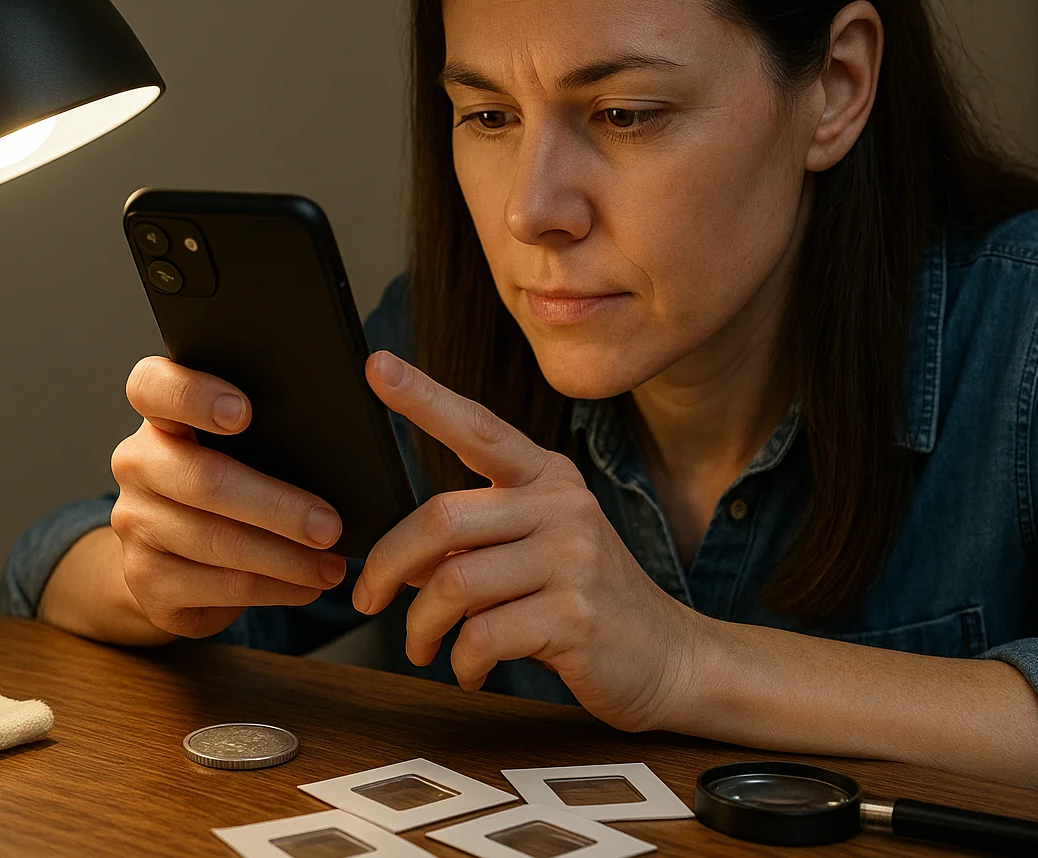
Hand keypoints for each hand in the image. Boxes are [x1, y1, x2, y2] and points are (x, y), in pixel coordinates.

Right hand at [108, 356, 348, 637]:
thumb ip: (268, 427)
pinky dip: (275, 588)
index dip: (194, 396)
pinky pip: (219, 586)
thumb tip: (345, 432)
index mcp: (161, 416)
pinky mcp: (146, 580)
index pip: (154, 386)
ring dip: (285, 558)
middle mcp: (137, 463)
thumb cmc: (231, 481)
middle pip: (203, 479)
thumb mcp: (242, 447)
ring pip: (217, 541)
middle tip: (330, 526)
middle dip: (276, 506)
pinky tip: (308, 584)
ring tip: (333, 565)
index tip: (245, 414)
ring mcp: (135, 524)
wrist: (175, 558)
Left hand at [354, 351, 698, 731]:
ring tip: (423, 647)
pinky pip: (483, 636)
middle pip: (442, 518)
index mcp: (548, 478)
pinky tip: (470, 670)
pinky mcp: (576, 617)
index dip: (423, 397)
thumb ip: (478, 541)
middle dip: (388, 565)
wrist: (669, 657)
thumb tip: (399, 560)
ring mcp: (573, 560)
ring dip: (421, 626)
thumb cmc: (589, 602)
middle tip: (368, 599)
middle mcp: (563, 506)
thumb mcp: (541, 550)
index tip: (376, 366)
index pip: (477, 428)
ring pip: (454, 583)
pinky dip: (461, 662)